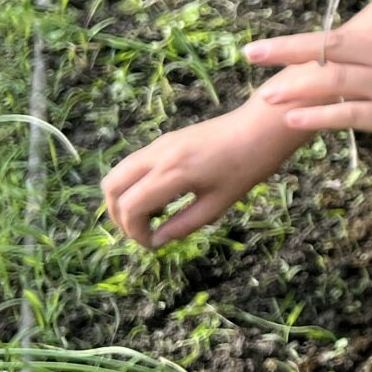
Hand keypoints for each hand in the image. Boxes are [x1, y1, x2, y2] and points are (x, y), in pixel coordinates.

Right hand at [102, 101, 298, 248]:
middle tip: (143, 232)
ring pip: (117, 173)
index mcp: (173, 173)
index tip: (153, 244)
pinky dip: (133, 184)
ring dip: (123, 198)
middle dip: (118, 216)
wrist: (260, 128)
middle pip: (111, 187)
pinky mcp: (163, 140)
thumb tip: (158, 241)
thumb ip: (184, 224)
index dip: (135, 233)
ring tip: (152, 216)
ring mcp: (158, 144)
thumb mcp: (219, 203)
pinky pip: (133, 164)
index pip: (131, 207)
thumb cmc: (247, 166)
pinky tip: (160, 198)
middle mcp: (158, 155)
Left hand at [242, 26, 371, 154]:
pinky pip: (351, 115)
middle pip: (329, 53)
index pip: (340, 37)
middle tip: (250, 54)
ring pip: (334, 83)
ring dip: (296, 89)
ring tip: (265, 95)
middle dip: (286, 54)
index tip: (270, 43)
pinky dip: (320, 116)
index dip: (301, 40)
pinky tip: (296, 119)